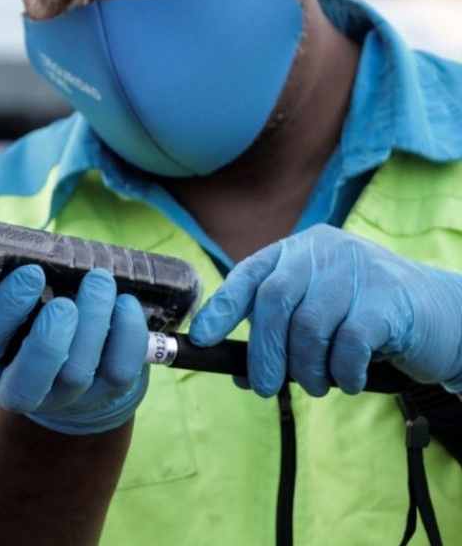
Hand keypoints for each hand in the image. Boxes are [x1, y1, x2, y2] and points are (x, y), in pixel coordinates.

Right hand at [0, 266, 148, 434]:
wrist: (64, 358)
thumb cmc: (27, 312)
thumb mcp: (8, 299)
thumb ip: (13, 280)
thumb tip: (35, 248)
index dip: (6, 310)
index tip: (31, 274)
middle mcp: (18, 388)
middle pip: (34, 375)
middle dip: (51, 336)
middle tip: (65, 301)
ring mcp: (64, 397)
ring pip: (78, 373)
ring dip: (93, 322)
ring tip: (100, 281)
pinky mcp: (104, 394)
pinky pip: (120, 372)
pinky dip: (127, 334)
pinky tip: (125, 302)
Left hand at [190, 224, 461, 396]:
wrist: (443, 313)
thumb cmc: (365, 318)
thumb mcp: (318, 316)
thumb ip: (279, 336)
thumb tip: (237, 373)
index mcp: (297, 251)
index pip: (249, 275)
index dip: (221, 308)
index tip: (201, 339)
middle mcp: (323, 251)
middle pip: (274, 301)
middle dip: (263, 351)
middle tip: (263, 386)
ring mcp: (357, 269)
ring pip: (309, 326)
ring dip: (305, 369)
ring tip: (316, 385)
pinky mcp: (387, 297)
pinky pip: (349, 343)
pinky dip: (342, 372)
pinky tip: (348, 381)